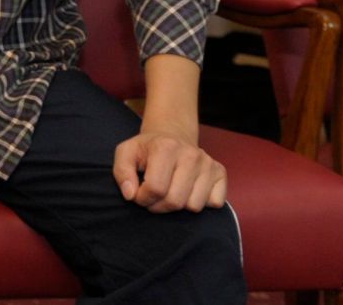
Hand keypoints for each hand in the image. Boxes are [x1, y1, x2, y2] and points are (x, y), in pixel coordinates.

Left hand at [113, 129, 227, 212]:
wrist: (172, 136)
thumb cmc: (147, 149)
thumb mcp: (126, 153)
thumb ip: (122, 172)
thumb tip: (130, 194)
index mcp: (166, 147)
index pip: (155, 188)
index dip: (143, 198)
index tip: (139, 194)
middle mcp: (191, 154)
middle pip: (175, 201)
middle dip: (159, 206)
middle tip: (153, 197)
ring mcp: (208, 164)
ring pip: (194, 206)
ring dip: (179, 206)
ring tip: (170, 192)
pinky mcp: (221, 172)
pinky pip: (215, 203)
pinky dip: (201, 203)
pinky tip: (189, 190)